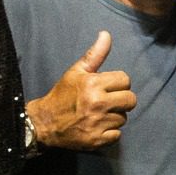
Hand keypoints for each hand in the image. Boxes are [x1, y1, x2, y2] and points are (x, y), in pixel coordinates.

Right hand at [27, 31, 135, 149]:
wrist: (45, 123)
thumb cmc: (62, 95)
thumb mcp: (76, 72)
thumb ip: (95, 54)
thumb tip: (106, 34)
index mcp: (93, 84)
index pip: (125, 80)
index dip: (118, 83)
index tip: (108, 87)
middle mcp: (97, 104)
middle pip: (131, 100)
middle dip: (121, 100)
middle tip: (108, 101)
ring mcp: (98, 123)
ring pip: (123, 118)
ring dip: (114, 116)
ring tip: (99, 114)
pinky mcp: (97, 140)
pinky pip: (117, 135)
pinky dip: (109, 133)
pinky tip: (97, 127)